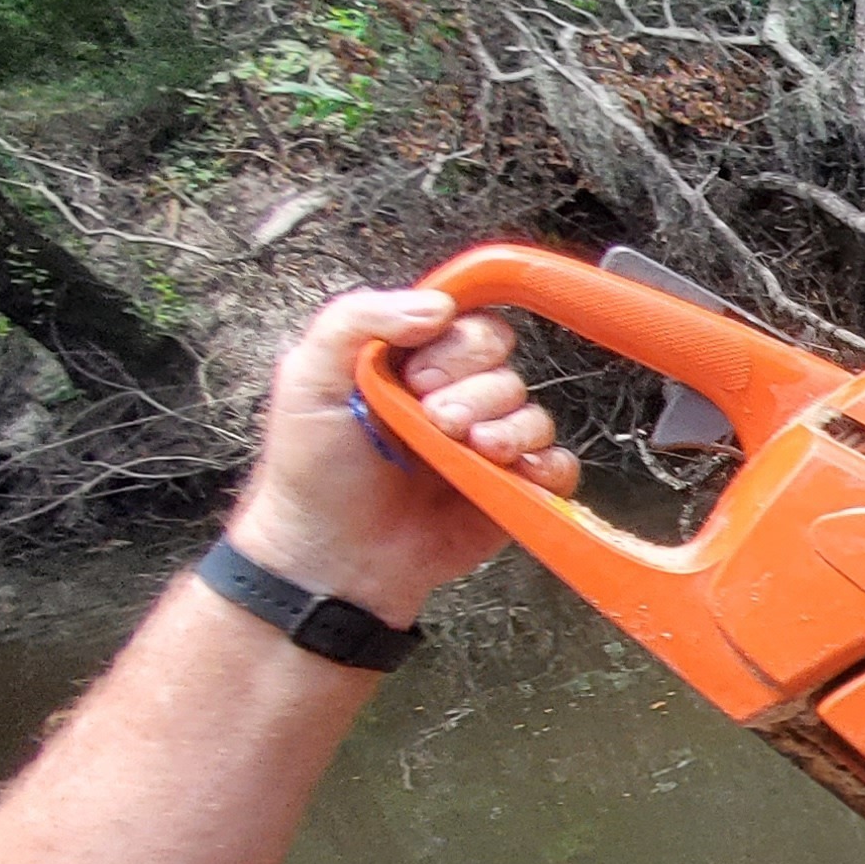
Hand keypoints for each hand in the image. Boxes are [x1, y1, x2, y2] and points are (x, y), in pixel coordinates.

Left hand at [226, 289, 578, 625]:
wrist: (335, 559)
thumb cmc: (313, 477)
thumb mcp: (307, 377)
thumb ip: (357, 318)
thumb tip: (435, 304)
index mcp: (408, 363)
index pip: (463, 320)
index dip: (453, 343)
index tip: (418, 376)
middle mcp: (451, 397)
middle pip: (504, 361)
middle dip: (475, 390)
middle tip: (434, 422)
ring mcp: (484, 444)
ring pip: (532, 411)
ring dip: (504, 430)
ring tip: (465, 454)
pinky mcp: (511, 489)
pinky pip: (556, 465)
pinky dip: (543, 468)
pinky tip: (508, 475)